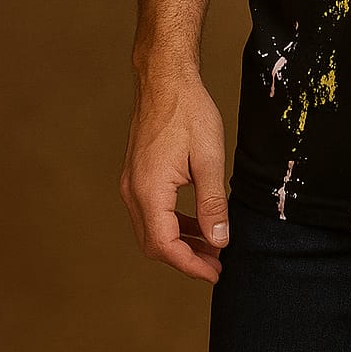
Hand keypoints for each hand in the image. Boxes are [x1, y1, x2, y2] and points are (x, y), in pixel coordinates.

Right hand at [119, 70, 229, 284]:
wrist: (165, 78)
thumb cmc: (188, 110)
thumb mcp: (209, 157)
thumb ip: (213, 202)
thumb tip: (219, 240)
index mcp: (149, 190)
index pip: (165, 246)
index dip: (191, 265)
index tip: (215, 273)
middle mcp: (133, 191)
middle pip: (154, 243)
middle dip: (186, 258)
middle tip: (217, 264)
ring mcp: (131, 182)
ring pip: (151, 229)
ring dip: (179, 242)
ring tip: (211, 247)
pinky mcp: (137, 175)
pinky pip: (151, 211)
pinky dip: (173, 223)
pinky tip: (196, 222)